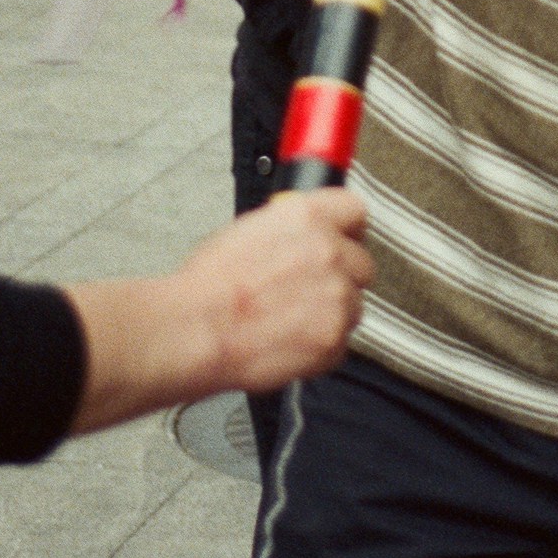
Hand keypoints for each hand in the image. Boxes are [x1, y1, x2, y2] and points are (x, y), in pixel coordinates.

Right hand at [63, 187, 373, 432]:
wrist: (195, 329)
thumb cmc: (208, 286)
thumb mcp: (249, 231)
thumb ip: (291, 229)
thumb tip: (306, 235)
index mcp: (308, 217)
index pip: (355, 212)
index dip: (348, 230)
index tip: (343, 241)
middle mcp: (329, 250)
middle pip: (361, 263)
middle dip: (340, 277)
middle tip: (308, 291)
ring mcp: (336, 295)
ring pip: (353, 305)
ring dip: (331, 313)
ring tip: (290, 320)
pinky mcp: (333, 336)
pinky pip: (341, 341)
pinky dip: (321, 346)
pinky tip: (290, 342)